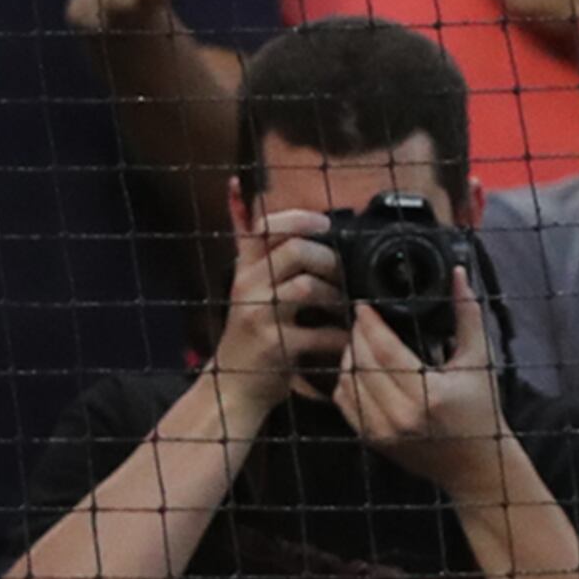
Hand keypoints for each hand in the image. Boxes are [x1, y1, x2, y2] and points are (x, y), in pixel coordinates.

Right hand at [211, 210, 350, 417]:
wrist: (233, 386)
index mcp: (246, 268)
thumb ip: (255, 247)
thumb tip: (238, 192)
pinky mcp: (273, 344)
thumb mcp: (249, 285)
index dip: (299, 218)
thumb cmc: (252, 334)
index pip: (265, 225)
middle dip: (331, 260)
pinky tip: (345, 341)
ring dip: (338, 296)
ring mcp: (258, 314)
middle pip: (296, 250)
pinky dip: (340, 336)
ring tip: (346, 308)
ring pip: (307, 286)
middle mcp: (248, 285)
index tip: (326, 223)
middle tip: (346, 276)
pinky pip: (319, 332)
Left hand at [332, 263, 511, 493]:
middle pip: (360, 363)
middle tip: (362, 319)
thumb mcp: (480, 361)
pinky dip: (346, 381)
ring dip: (349, 357)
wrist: (476, 466)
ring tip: (361, 341)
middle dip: (357, 336)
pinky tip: (359, 368)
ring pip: (347, 381)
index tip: (364, 306)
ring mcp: (382, 431)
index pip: (384, 350)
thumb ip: (468, 316)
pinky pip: (344, 402)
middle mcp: (401, 416)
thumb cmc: (482, 411)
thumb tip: (459, 275)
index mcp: (429, 396)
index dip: (369, 324)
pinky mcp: (371, 439)